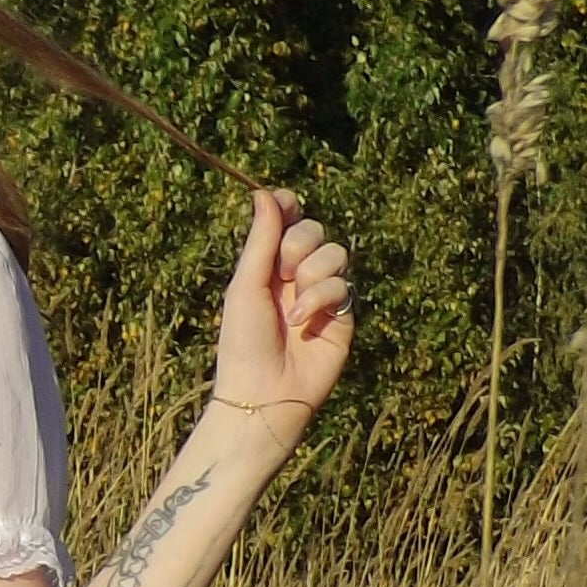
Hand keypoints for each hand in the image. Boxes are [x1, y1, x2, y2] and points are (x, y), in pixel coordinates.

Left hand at [212, 187, 353, 444]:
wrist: (264, 392)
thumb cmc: (244, 343)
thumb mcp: (246, 286)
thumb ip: (260, 240)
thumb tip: (265, 193)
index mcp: (266, 267)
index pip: (285, 221)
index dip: (288, 208)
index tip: (284, 204)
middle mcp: (294, 277)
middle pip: (312, 229)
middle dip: (297, 244)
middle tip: (280, 273)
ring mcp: (319, 295)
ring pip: (334, 252)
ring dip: (311, 272)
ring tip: (291, 306)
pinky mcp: (341, 315)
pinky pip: (343, 284)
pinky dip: (321, 298)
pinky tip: (303, 323)